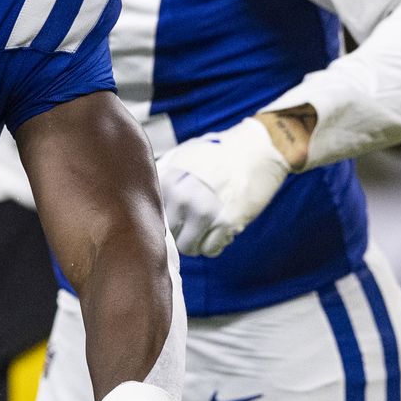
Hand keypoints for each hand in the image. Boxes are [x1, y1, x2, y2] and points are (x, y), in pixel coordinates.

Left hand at [157, 117, 292, 256]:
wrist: (256, 150)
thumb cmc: (217, 154)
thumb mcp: (182, 156)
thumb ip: (162, 177)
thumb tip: (144, 199)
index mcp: (167, 181)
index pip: (151, 218)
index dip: (161, 222)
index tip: (170, 220)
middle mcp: (182, 198)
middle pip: (168, 236)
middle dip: (178, 234)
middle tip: (190, 226)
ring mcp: (204, 211)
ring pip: (189, 248)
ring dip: (196, 243)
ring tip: (204, 228)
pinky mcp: (226, 222)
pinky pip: (211, 250)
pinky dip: (214, 245)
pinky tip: (219, 230)